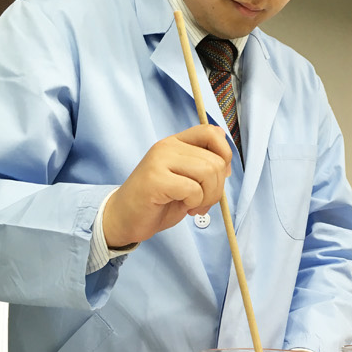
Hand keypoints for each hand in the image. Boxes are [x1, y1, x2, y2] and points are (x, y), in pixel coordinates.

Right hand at [103, 125, 231, 247]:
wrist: (125, 218)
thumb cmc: (158, 202)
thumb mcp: (187, 180)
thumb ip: (204, 166)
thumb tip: (227, 163)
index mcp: (176, 142)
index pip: (212, 132)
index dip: (225, 154)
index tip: (218, 177)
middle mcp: (167, 146)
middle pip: (216, 160)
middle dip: (217, 188)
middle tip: (202, 201)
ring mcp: (160, 160)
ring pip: (208, 172)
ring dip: (208, 196)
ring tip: (194, 205)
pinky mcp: (155, 179)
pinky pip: (193, 189)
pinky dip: (195, 202)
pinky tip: (184, 207)